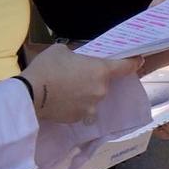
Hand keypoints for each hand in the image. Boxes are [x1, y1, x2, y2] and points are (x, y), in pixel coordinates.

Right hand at [20, 45, 138, 124]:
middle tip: (74, 75)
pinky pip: (82, 109)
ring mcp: (92, 107)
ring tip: (65, 89)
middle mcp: (101, 91)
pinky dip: (75, 105)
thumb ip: (76, 54)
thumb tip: (77, 60)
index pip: (125, 66)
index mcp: (101, 70)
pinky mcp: (80, 118)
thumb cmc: (47, 67)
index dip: (132, 62)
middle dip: (93, 79)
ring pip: (92, 98)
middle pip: (103, 83)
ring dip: (84, 94)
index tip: (138, 60)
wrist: (30, 95)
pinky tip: (61, 101)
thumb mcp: (62, 50)